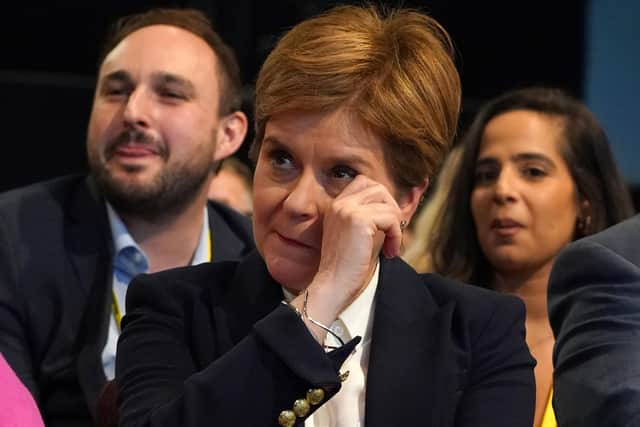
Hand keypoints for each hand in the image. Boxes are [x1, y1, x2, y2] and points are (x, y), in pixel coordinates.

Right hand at [300, 175, 402, 322]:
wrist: (333, 284)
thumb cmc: (347, 267)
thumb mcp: (359, 235)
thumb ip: (371, 218)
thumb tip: (396, 209)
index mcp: (336, 205)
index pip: (363, 183)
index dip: (381, 200)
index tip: (386, 224)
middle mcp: (340, 203)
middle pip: (377, 187)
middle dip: (391, 208)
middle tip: (392, 233)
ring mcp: (348, 210)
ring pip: (386, 202)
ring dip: (396, 224)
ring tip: (391, 245)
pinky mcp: (358, 220)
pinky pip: (390, 218)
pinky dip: (396, 235)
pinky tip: (390, 252)